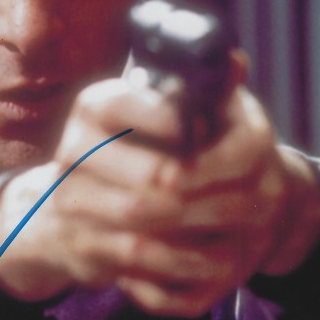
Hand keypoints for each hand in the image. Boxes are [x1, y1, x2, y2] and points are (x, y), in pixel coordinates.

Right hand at [0, 60, 319, 315]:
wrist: (68, 211)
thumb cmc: (127, 152)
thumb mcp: (153, 112)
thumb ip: (194, 90)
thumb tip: (235, 62)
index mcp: (95, 106)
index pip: (135, 106)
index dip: (182, 125)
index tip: (218, 136)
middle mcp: (74, 147)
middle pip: (155, 172)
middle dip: (211, 187)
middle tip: (251, 194)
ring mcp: (71, 198)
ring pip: (147, 215)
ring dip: (202, 222)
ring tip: (239, 222)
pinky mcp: (81, 242)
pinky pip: (137, 257)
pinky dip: (180, 257)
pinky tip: (209, 251)